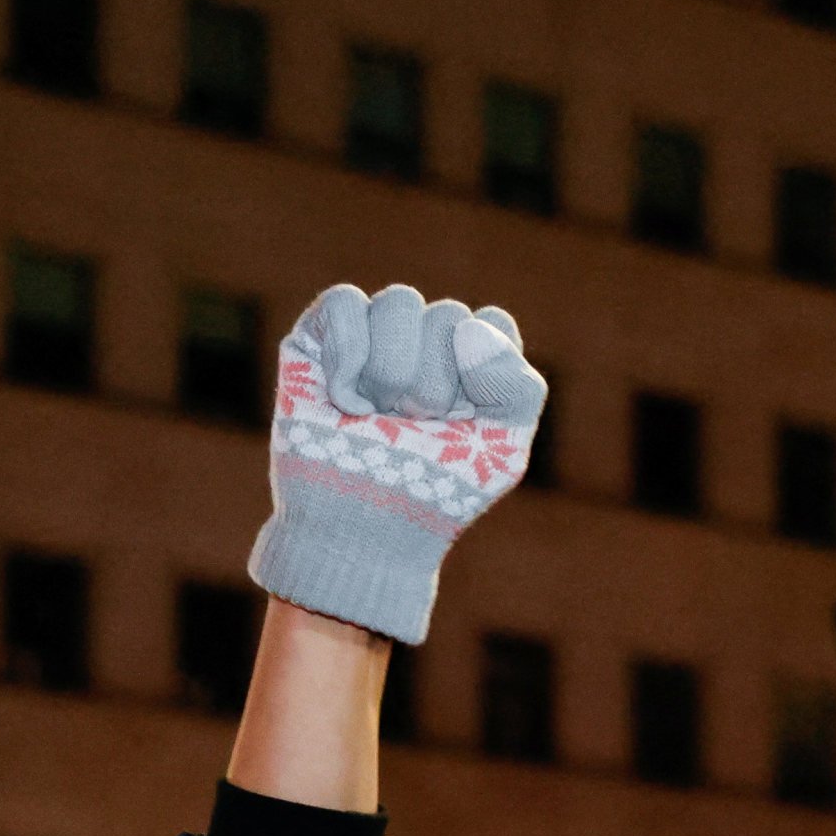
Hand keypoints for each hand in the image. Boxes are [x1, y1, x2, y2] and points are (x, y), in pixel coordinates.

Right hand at [249, 283, 549, 643]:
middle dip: (434, 384)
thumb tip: (468, 326)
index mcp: (469, 361)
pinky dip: (349, 354)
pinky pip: (343, 301)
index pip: (491, 323)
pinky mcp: (317, 338)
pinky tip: (345, 402)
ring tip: (378, 416)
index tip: (462, 419)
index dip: (480, 373)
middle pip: (446, 314)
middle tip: (412, 427)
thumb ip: (518, 387)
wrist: (361, 534)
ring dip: (393, 370)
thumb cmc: (433, 495)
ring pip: (399, 302)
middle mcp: (421, 339)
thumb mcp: (503, 450)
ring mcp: (370, 336)